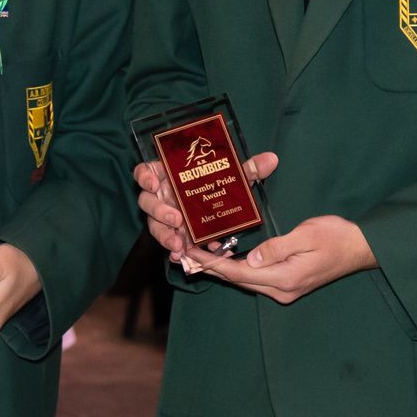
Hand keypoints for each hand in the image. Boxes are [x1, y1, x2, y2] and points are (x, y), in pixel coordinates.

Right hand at [136, 151, 278, 270]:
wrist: (219, 211)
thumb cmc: (218, 186)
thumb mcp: (233, 178)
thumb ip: (248, 169)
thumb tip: (272, 159)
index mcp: (169, 175)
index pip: (145, 171)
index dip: (144, 176)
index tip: (153, 183)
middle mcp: (162, 196)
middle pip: (147, 201)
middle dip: (158, 210)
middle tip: (175, 218)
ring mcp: (164, 217)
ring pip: (154, 225)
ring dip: (164, 235)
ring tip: (179, 244)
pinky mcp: (172, 235)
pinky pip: (167, 243)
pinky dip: (173, 251)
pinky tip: (181, 257)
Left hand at [197, 214, 376, 304]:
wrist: (360, 248)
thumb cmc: (336, 237)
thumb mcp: (307, 235)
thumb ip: (278, 248)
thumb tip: (251, 258)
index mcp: (285, 279)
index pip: (240, 273)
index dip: (213, 264)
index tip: (190, 254)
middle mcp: (282, 290)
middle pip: (239, 280)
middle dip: (211, 267)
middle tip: (184, 252)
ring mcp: (285, 290)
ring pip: (246, 280)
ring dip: (222, 269)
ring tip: (197, 255)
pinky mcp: (288, 285)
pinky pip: (256, 278)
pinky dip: (237, 269)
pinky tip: (225, 259)